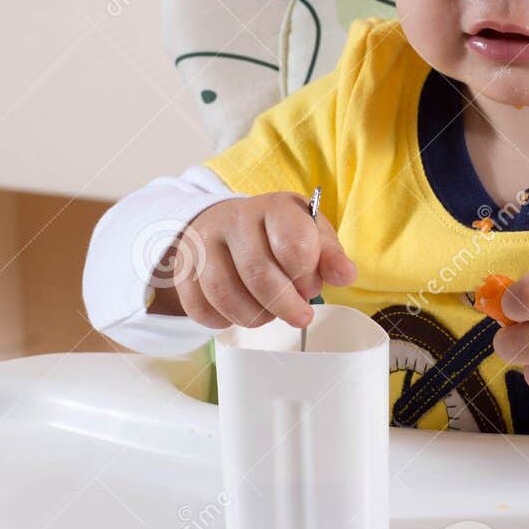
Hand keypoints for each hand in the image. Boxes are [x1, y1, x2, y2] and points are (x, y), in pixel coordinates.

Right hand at [150, 192, 356, 328]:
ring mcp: (203, 243)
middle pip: (257, 272)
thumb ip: (330, 255)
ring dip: (254, 316)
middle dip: (285, 305)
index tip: (310, 285)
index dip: (306, 274)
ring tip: (269, 314)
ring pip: (224, 293)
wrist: (227, 224)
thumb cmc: (277, 234)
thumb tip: (345, 275)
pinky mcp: (183, 268)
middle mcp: (234, 219)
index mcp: (273, 207)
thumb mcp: (311, 234)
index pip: (292, 242)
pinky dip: (222, 320)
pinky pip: (199, 306)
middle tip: (300, 316)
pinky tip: (238, 313)